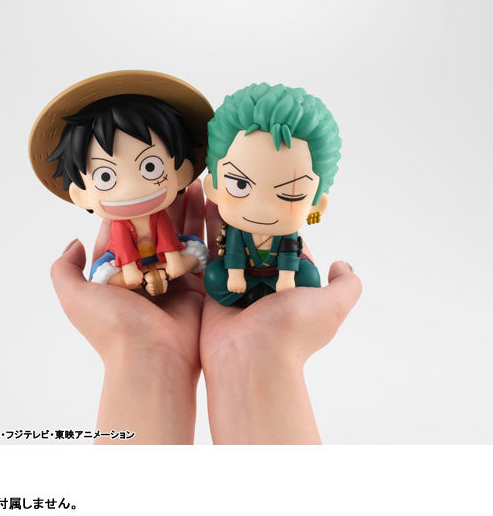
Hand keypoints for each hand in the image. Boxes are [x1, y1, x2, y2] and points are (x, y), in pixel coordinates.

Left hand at [50, 180, 205, 443]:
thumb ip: (64, 269)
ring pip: (180, 235)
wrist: (153, 357)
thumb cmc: (112, 327)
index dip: (130, 208)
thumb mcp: (74, 296)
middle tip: (173, 175)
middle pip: (155, 230)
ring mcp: (173, 278)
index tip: (139, 182)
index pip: (122, 233)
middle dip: (164, 204)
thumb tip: (72, 243)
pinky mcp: (199, 284)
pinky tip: (212, 203)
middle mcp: (145, 274)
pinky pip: (203, 249)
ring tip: (195, 180)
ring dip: (187, 209)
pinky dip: (208, 227)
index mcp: (117, 275)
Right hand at [201, 199, 361, 443]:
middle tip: (239, 189)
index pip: (288, 247)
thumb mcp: (332, 305)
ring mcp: (237, 286)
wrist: (250, 357)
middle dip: (248, 219)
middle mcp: (265, 284)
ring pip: (231, 246)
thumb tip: (342, 265)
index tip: (271, 198)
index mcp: (292, 286)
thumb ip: (346, 285)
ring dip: (225, 221)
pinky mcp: (212, 288)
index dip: (282, 224)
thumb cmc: (293, 330)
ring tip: (217, 191)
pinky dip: (205, 236)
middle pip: (256, 243)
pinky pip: (209, 258)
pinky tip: (200, 210)